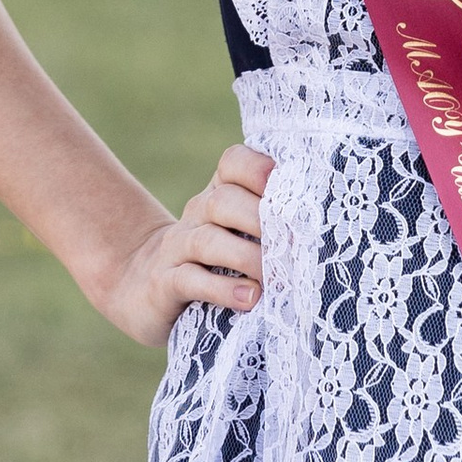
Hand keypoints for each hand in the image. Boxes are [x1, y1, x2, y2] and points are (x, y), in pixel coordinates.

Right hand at [92, 145, 274, 350]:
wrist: (141, 287)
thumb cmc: (211, 262)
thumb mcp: (236, 236)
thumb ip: (270, 226)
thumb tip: (320, 233)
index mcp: (219, 195)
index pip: (234, 163)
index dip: (257, 169)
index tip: (285, 188)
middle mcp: (197, 214)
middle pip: (223, 201)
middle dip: (261, 220)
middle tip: (294, 246)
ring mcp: (177, 248)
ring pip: (208, 240)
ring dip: (246, 257)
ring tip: (274, 278)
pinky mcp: (163, 283)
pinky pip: (189, 279)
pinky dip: (221, 288)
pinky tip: (248, 298)